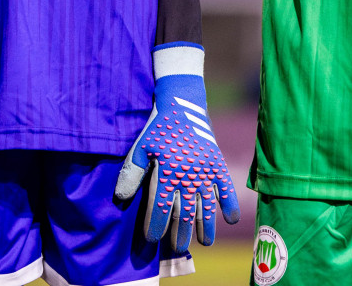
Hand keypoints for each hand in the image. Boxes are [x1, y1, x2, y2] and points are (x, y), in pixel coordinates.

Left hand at [114, 43, 239, 247]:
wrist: (183, 104)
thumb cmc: (158, 127)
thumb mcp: (140, 147)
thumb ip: (132, 173)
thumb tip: (121, 198)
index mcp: (167, 172)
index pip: (160, 208)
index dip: (156, 226)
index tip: (152, 239)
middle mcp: (188, 176)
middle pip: (184, 213)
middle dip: (180, 234)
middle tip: (177, 248)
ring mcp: (206, 172)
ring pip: (206, 207)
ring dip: (205, 227)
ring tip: (204, 243)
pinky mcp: (218, 165)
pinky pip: (227, 190)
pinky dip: (230, 205)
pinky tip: (230, 220)